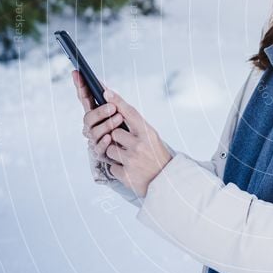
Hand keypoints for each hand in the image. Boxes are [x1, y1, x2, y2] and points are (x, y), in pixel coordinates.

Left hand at [72, 71, 172, 196]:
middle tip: (128, 144)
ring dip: (116, 153)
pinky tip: (130, 169)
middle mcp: (140, 144)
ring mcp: (132, 159)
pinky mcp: (125, 174)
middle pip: (114, 132)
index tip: (105, 91)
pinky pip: (111, 166)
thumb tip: (117, 113)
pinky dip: (118, 168)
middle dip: (117, 138)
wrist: (167, 181)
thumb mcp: (152, 138)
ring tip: (129, 158)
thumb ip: (136, 127)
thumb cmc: (156, 155)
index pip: (130, 113)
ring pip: (109, 149)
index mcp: (148, 133)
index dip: (117, 101)